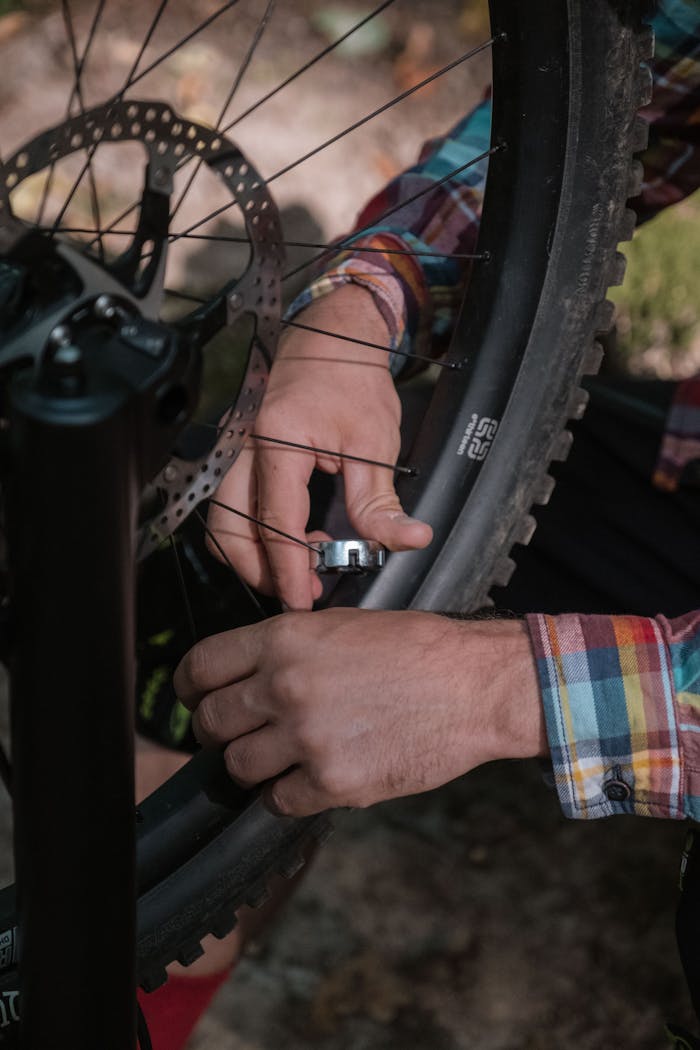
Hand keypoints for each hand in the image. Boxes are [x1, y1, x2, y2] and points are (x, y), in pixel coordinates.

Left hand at [174, 610, 546, 816]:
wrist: (474, 685)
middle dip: (220, 732)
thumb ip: (287, 649)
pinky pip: (279, 801)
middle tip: (242, 734)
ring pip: (238, 767)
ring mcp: (306, 737)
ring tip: (285, 758)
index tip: (196, 699)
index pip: (200, 667)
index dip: (190, 689)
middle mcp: (285, 686)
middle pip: (211, 722)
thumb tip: (248, 677)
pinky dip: (291, 795)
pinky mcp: (332, 782)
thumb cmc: (418, 649)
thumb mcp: (342, 625)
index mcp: (284, 639)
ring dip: (255, 767)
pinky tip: (315, 777)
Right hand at [207, 284, 432, 610]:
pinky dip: (256, 534)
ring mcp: (237, 452)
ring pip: (223, 522)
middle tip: (302, 590)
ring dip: (254, 555)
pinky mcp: (242, 457)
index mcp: (278, 440)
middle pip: (228, 529)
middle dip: (260, 570)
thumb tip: (407, 540)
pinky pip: (234, 507)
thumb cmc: (351, 378)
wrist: (332, 339)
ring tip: (303, 565)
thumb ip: (381, 502)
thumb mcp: (376, 442)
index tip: (302, 600)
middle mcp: (245, 447)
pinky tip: (298, 537)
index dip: (287, 569)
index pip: (274, 521)